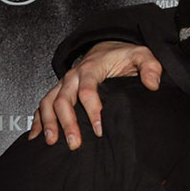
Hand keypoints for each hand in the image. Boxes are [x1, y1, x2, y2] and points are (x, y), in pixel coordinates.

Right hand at [28, 41, 162, 149]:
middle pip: (64, 99)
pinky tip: (36, 135)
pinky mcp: (58, 90)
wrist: (107, 48)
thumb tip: (152, 84)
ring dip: (49, 122)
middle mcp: (73, 76)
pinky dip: (38, 120)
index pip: (88, 90)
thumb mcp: (141, 55)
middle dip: (67, 123)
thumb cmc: (123, 55)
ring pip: (48, 102)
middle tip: (75, 143)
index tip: (99, 129)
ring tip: (52, 142)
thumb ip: (150, 67)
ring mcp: (64, 83)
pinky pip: (42, 104)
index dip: (92, 111)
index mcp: (92, 68)